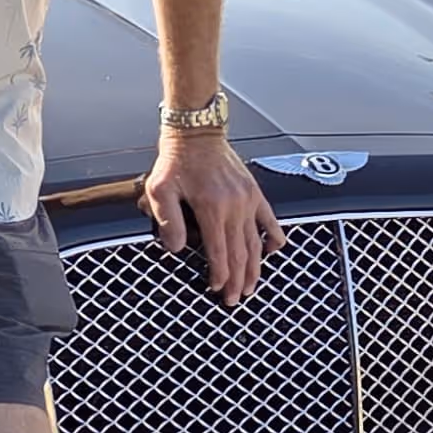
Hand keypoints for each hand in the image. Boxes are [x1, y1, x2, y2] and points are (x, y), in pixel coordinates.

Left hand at [141, 133, 283, 308]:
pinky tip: (272, 252)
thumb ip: (167, 221)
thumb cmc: (177, 159)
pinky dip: (273, 238)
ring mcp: (248, 200)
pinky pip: (270, 220)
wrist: (196, 133)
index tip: (216, 288)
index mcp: (212, 208)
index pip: (219, 253)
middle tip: (234, 299)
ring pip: (256, 243)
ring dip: (255, 268)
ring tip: (251, 286)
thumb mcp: (160, 189)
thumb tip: (175, 248)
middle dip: (238, 281)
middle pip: (240, 254)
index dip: (219, 275)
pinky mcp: (254, 192)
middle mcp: (234, 206)